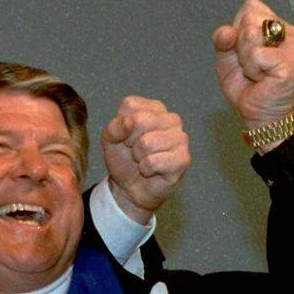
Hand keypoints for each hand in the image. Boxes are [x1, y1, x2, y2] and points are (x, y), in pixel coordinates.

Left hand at [101, 96, 190, 223]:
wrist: (130, 188)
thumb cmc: (123, 159)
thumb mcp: (109, 139)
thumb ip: (115, 126)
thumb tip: (131, 121)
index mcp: (154, 108)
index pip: (130, 105)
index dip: (121, 125)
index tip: (126, 137)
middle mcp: (171, 119)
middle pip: (139, 121)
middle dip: (129, 141)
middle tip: (135, 151)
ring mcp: (181, 138)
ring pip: (146, 143)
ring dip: (138, 157)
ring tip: (143, 160)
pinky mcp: (184, 159)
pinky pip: (153, 161)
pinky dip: (146, 169)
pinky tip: (152, 170)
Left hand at [212, 0, 293, 139]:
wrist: (257, 113)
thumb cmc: (247, 86)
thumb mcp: (227, 57)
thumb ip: (223, 39)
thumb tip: (226, 31)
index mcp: (276, 26)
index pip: (250, 7)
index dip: (238, 29)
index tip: (244, 51)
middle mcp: (290, 31)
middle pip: (250, 16)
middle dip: (240, 44)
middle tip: (251, 64)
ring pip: (252, 34)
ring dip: (245, 58)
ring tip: (257, 72)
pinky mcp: (293, 60)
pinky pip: (257, 54)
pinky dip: (252, 69)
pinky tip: (263, 78)